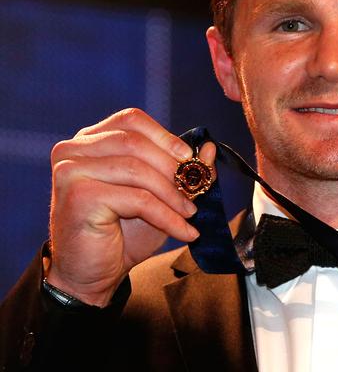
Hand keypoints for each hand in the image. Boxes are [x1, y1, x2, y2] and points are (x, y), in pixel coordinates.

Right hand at [45, 108, 214, 306]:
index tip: (189, 159)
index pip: (131, 120)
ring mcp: (71, 171)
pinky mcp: (79, 196)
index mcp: (90, 140)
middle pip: (135, 143)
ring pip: (138, 170)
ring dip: (173, 195)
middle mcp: (73, 150)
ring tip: (191, 215)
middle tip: (196, 192)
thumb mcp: (160, 196)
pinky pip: (138, 199)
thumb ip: (182, 170)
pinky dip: (168, 216)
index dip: (164, 136)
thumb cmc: (124, 232)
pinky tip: (183, 232)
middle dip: (172, 168)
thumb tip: (209, 148)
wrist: (93, 274)